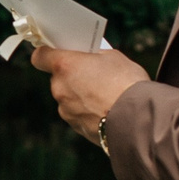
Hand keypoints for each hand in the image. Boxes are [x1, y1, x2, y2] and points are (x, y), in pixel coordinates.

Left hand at [31, 45, 147, 144]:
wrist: (138, 120)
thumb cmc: (127, 84)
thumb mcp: (114, 57)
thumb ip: (95, 55)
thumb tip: (91, 57)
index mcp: (65, 66)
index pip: (40, 56)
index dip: (48, 53)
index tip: (58, 52)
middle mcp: (59, 88)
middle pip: (58, 77)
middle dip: (72, 75)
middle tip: (93, 73)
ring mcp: (65, 110)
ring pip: (68, 97)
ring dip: (80, 94)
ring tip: (104, 94)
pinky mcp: (76, 127)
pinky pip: (77, 114)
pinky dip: (87, 111)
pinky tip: (107, 110)